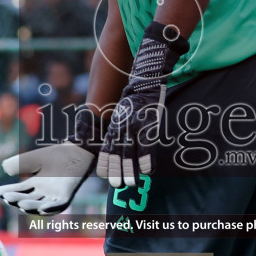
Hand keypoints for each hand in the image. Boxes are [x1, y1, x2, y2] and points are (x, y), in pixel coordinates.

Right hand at [0, 141, 96, 215]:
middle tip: (6, 197)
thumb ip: (20, 163)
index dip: (9, 191)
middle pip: (27, 199)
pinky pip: (59, 205)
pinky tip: (42, 209)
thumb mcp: (34, 159)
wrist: (76, 151)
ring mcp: (55, 195)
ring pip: (40, 205)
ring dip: (30, 206)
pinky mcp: (67, 196)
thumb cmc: (57, 154)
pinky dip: (51, 209)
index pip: (20, 190)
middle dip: (16, 199)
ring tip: (19, 203)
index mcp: (37, 184)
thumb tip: (4, 168)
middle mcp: (44, 192)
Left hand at [98, 22, 186, 187]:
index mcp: (116, 119)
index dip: (106, 161)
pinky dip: (146, 158)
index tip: (105, 175)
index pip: (107, 145)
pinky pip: (147, 144)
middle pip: (116, 152)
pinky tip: (147, 170)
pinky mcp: (149, 120)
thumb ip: (122, 122)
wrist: (148, 69)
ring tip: (131, 183)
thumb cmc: (139, 91)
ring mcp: (135, 122)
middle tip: (117, 185)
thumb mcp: (126, 106)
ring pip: (130, 151)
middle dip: (116, 170)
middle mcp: (122, 122)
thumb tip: (120, 137)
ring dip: (130, 169)